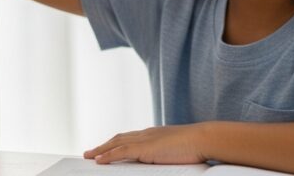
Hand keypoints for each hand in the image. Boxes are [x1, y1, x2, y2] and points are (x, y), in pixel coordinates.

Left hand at [84, 124, 208, 164]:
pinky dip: (108, 155)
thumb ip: (168, 153)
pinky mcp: (145, 148)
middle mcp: (147, 134)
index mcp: (155, 134)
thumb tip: (165, 159)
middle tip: (91, 152)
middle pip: (119, 138)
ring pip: (116, 143)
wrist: (204, 139)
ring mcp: (145, 139)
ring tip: (89, 156)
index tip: (108, 148)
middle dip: (104, 145)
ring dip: (101, 150)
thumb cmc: (197, 146)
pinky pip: (121, 151)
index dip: (117, 142)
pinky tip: (99, 160)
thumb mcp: (179, 149)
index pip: (130, 137)